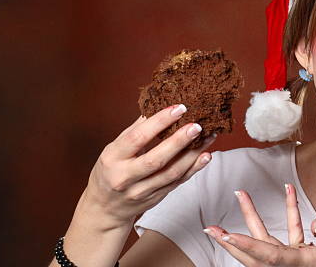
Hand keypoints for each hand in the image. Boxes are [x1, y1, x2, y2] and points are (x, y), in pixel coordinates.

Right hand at [81, 104, 215, 227]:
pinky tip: (206, 155)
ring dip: (193, 154)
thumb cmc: (110, 171)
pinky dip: (194, 168)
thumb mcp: (114, 149)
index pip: (137, 138)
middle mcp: (125, 177)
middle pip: (156, 159)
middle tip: (197, 125)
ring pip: (171, 173)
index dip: (159, 122)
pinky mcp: (156, 198)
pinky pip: (178, 182)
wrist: (106, 209)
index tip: (179, 108)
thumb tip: (157, 106)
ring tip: (209, 136)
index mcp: (113, 158)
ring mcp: (141, 191)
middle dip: (179, 141)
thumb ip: (135, 131)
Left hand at [204, 183, 315, 266]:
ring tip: (241, 194)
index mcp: (307, 263)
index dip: (246, 245)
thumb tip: (315, 223)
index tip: (226, 236)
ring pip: (268, 240)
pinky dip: (286, 211)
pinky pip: (289, 231)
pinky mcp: (305, 250)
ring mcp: (300, 257)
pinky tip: (287, 189)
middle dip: (234, 242)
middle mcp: (298, 263)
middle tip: (211, 228)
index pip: (270, 255)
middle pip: (257, 255)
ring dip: (252, 218)